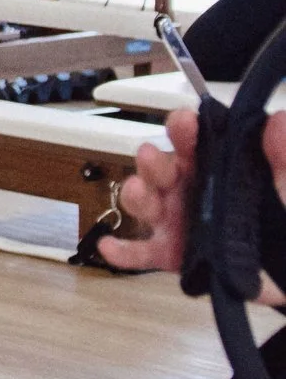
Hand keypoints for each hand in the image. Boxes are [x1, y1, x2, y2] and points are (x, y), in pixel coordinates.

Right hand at [100, 100, 285, 293]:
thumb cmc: (285, 221)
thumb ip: (285, 158)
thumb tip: (277, 121)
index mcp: (218, 166)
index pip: (195, 139)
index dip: (184, 128)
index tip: (184, 123)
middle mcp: (192, 189)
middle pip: (161, 168)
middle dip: (152, 162)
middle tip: (152, 159)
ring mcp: (180, 222)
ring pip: (146, 205)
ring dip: (136, 196)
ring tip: (140, 194)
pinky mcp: (176, 257)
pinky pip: (143, 254)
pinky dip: (124, 252)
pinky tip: (109, 248)